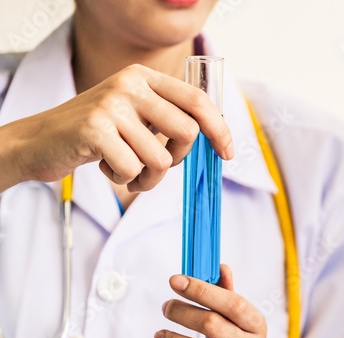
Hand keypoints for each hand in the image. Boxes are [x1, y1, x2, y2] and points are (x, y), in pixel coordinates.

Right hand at [10, 63, 232, 191]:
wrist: (39, 140)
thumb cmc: (97, 134)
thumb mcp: (135, 115)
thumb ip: (169, 118)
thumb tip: (218, 138)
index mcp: (143, 77)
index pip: (197, 101)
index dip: (220, 129)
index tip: (227, 154)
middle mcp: (129, 84)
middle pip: (187, 132)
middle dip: (178, 158)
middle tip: (156, 165)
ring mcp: (111, 105)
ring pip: (161, 158)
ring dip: (148, 177)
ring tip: (127, 171)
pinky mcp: (95, 130)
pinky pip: (133, 170)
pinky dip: (123, 178)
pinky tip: (105, 166)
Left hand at [155, 265, 281, 337]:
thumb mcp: (240, 329)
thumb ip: (228, 299)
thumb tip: (221, 266)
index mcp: (257, 327)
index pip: (233, 303)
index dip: (203, 289)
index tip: (175, 280)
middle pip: (213, 324)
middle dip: (182, 312)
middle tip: (166, 308)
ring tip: (160, 336)